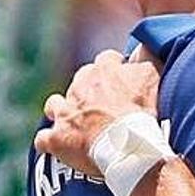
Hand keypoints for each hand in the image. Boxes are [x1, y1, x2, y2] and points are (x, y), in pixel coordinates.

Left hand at [34, 50, 161, 174]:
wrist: (124, 145)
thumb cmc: (139, 113)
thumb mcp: (150, 77)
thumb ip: (146, 57)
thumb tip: (143, 48)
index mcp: (103, 70)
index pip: (107, 59)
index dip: (115, 69)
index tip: (122, 80)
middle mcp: (80, 87)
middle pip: (80, 81)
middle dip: (88, 91)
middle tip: (104, 107)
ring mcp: (65, 112)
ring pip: (54, 105)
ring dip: (62, 111)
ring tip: (74, 124)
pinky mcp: (56, 138)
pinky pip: (44, 139)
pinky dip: (50, 142)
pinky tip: (58, 147)